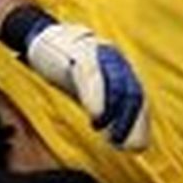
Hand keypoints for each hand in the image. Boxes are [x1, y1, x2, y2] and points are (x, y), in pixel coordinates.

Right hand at [21, 21, 150, 149]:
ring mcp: (98, 53)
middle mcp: (114, 58)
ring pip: (116, 83)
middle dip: (132, 122)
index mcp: (120, 68)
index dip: (140, 124)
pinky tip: (96, 116)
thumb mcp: (88, 88)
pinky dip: (96, 98)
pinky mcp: (78, 52)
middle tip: (125, 146)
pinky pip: (92, 75)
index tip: (137, 147)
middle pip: (132, 92)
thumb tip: (122, 140)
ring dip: (116, 113)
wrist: (42, 36)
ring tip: (112, 136)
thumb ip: (104, 106)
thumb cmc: (67, 66)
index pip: (139, 97)